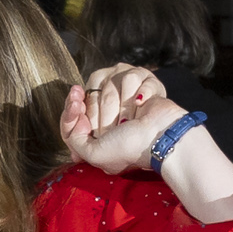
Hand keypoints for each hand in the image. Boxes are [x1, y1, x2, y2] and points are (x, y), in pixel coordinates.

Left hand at [59, 63, 181, 173]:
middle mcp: (110, 111)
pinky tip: (142, 103)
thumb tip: (75, 118)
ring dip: (122, 106)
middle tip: (115, 126)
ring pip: (110, 84)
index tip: (76, 102)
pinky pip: (132, 77)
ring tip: (130, 119)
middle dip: (101, 113)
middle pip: (90, 96)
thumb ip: (73, 138)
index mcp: (96, 129)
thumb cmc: (129, 148)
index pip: (74, 109)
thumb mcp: (93, 154)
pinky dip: (139, 93)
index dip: (71, 106)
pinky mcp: (143, 85)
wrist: (161, 138)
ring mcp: (127, 97)